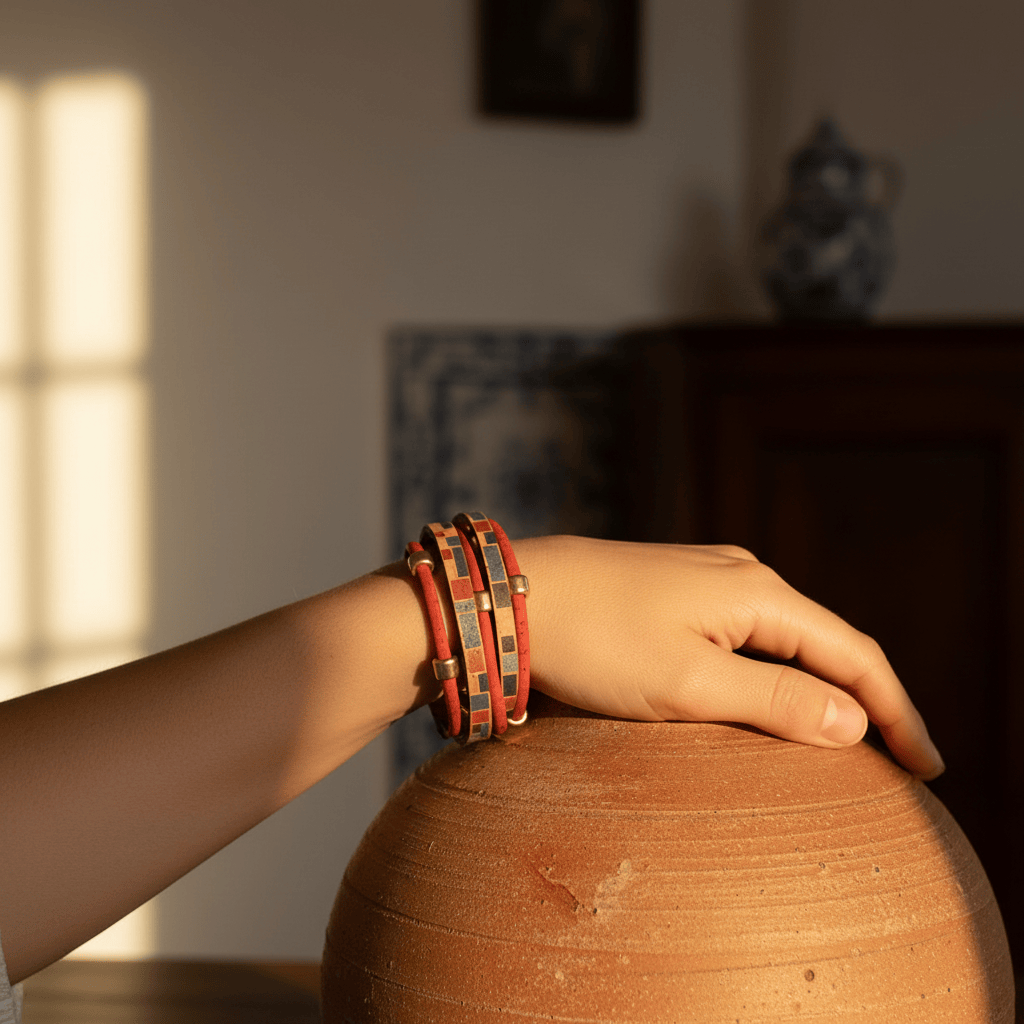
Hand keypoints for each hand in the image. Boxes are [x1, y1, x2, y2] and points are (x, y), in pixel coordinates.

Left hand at [518, 535, 943, 779]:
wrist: (512, 594)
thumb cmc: (594, 640)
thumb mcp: (687, 682)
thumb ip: (776, 699)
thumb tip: (856, 721)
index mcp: (758, 592)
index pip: (855, 654)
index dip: (898, 711)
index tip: (928, 768)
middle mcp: (742, 574)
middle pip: (827, 642)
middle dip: (867, 698)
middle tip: (900, 761)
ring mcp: (706, 578)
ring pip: (787, 638)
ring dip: (821, 684)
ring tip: (845, 736)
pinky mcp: (674, 591)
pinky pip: (747, 634)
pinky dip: (776, 671)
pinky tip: (773, 695)